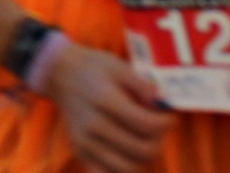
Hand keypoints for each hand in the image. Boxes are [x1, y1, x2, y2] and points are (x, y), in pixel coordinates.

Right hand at [39, 44, 174, 172]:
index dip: (166, 123)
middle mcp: (95, 126)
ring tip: (144, 140)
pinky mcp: (81, 153)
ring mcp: (86, 143)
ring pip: (129, 168)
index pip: (148, 125)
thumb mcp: (119, 67)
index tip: (169, 116)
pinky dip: (123, 171)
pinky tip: (128, 155)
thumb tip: (162, 103)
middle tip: (158, 129)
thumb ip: (143, 85)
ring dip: (144, 157)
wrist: (60, 74)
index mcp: (106, 101)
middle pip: (143, 150)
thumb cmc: (93, 68)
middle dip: (159, 140)